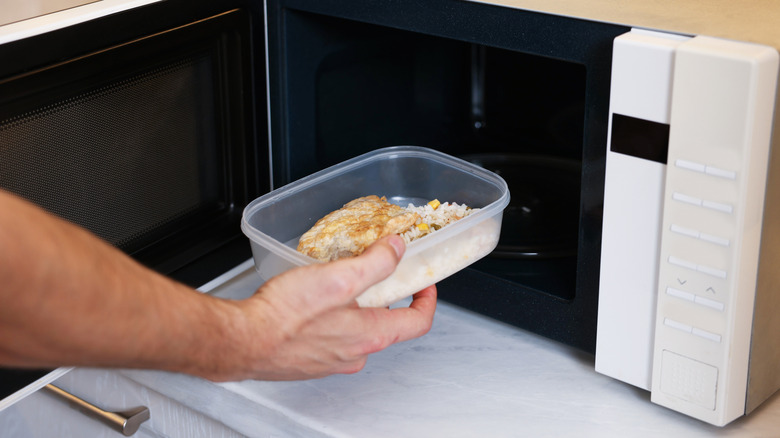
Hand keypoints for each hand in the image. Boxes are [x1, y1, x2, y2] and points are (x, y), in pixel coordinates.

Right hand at [219, 235, 436, 380]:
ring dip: (355, 304)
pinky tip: (312, 300)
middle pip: (387, 323)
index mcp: (372, 335)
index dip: (427, 298)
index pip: (418, 322)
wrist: (243, 341)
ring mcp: (332, 360)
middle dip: (385, 295)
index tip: (424, 282)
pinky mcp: (311, 359)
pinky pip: (332, 335)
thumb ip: (376, 262)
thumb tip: (397, 249)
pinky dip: (331, 316)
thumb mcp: (339, 278)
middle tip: (375, 271)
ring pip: (357, 328)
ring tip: (337, 281)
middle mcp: (356, 354)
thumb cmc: (285, 316)